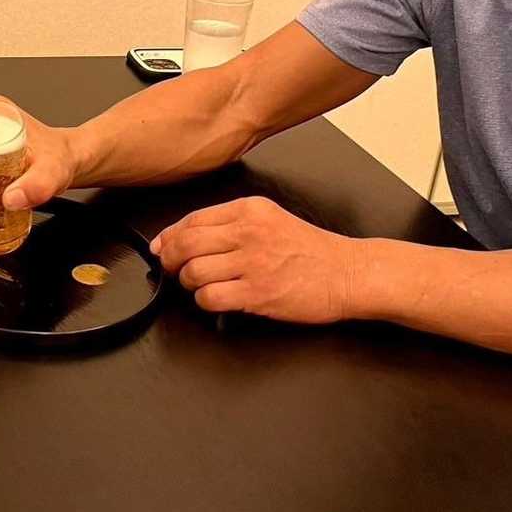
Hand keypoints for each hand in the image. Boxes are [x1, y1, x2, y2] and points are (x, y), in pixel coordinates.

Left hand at [150, 196, 357, 322]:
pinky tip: (217, 300)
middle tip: (173, 269)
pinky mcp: (257, 292)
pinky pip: (210, 297)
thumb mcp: (270, 220)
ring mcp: (253, 263)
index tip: (163, 248)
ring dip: (189, 283)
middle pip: (186, 244)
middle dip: (170, 260)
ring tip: (202, 285)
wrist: (348, 273)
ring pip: (193, 272)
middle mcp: (248, 232)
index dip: (169, 236)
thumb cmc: (311, 250)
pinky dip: (205, 302)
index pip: (192, 219)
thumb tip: (180, 236)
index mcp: (249, 209)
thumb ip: (230, 224)